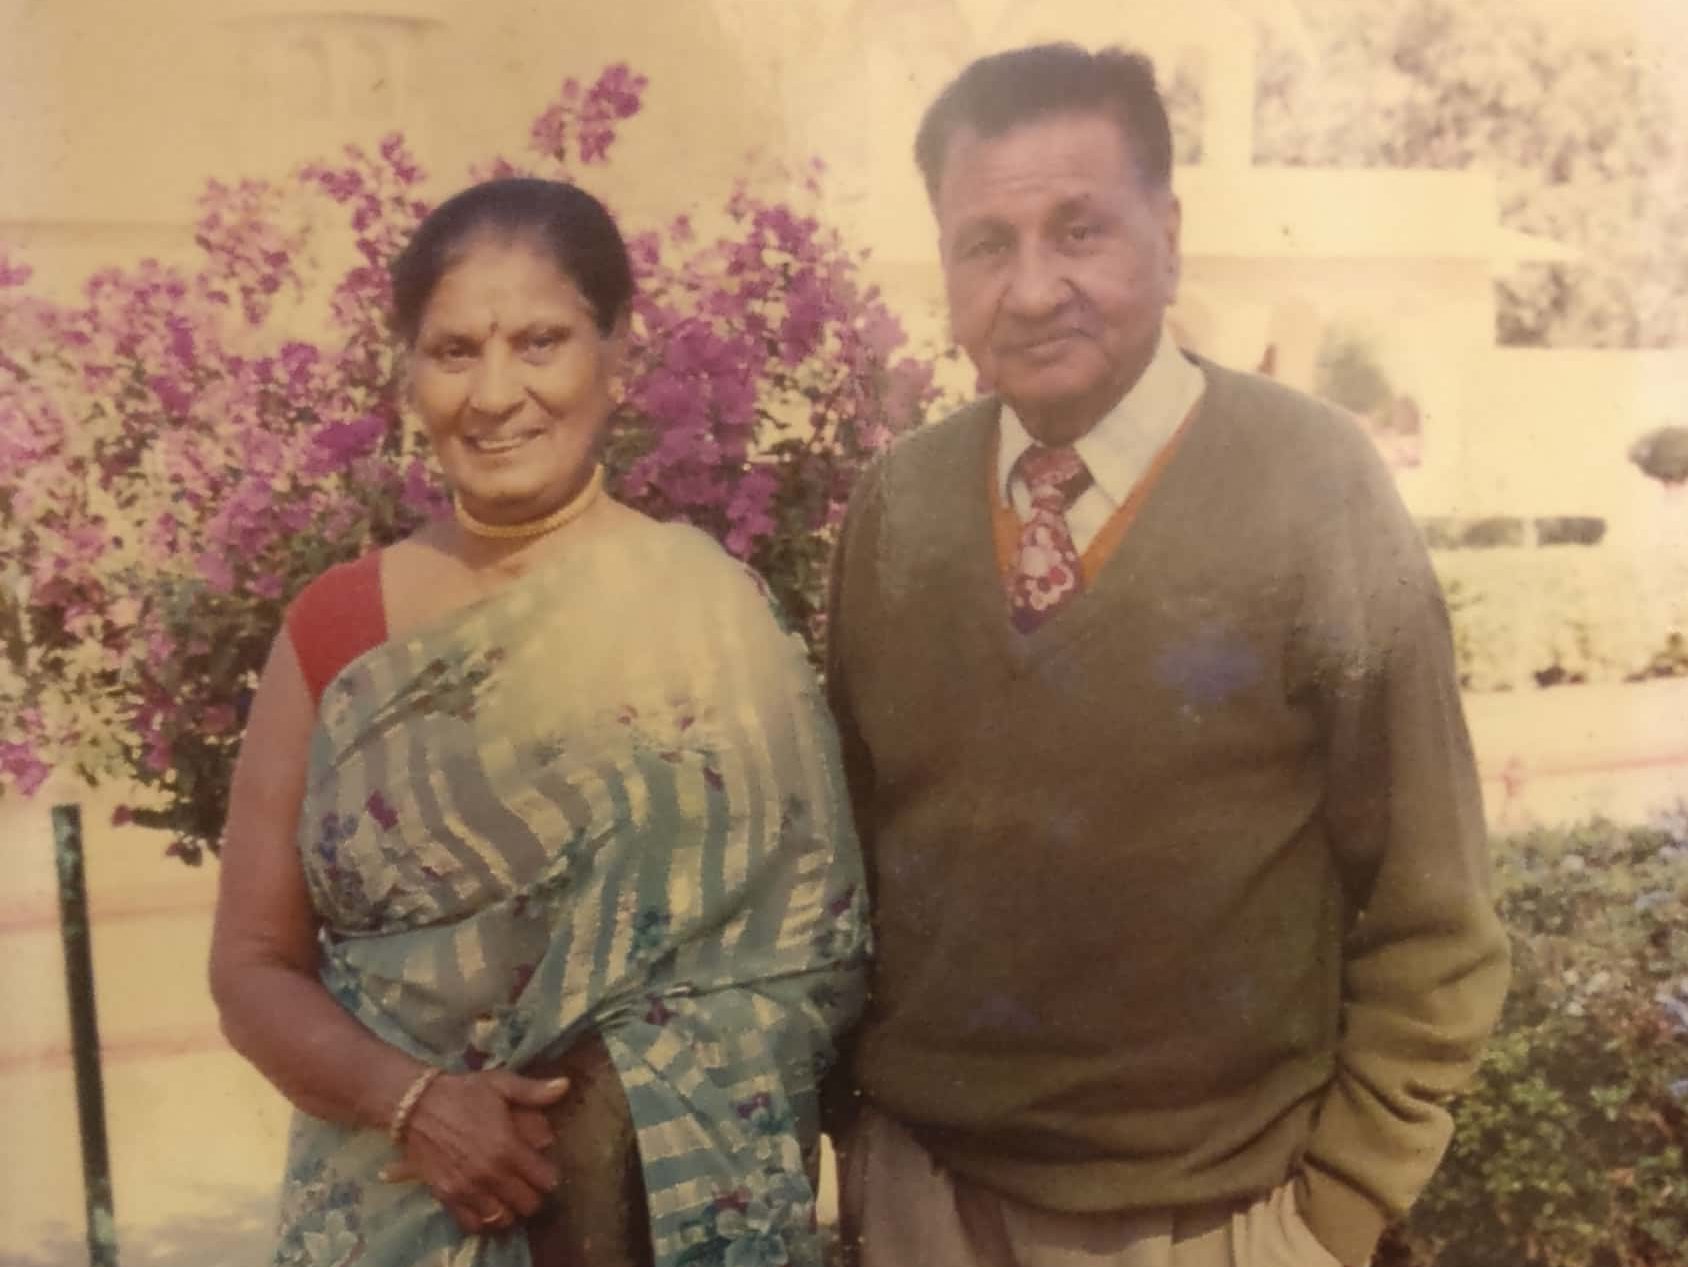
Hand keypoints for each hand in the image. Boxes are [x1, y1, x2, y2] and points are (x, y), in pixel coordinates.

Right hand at [382, 1069, 570, 1234]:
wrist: (416, 1105)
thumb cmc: (463, 1092)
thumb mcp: (500, 1084)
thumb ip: (534, 1091)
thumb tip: (566, 1086)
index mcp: (508, 1147)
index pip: (544, 1179)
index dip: (549, 1175)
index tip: (545, 1169)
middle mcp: (490, 1174)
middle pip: (528, 1204)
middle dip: (533, 1194)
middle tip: (528, 1183)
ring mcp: (467, 1189)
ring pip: (503, 1218)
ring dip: (510, 1209)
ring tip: (509, 1196)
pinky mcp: (447, 1197)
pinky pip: (472, 1224)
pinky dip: (483, 1220)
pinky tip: (487, 1205)